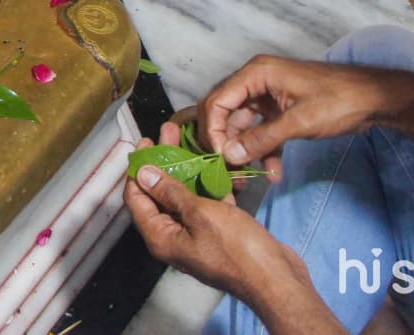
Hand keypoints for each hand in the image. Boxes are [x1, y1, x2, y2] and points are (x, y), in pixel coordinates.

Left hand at [125, 155, 332, 327]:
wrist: (277, 281)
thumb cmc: (237, 249)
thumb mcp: (200, 214)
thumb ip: (171, 193)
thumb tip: (144, 175)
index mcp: (160, 237)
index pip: (136, 198)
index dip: (137, 169)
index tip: (144, 142)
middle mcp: (173, 238)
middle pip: (160, 194)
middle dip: (163, 162)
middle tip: (169, 133)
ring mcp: (197, 236)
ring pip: (185, 196)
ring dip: (187, 169)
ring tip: (190, 141)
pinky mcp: (219, 233)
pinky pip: (207, 204)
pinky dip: (210, 185)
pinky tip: (215, 163)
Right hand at [200, 55, 395, 179]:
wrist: (376, 99)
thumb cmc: (339, 101)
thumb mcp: (299, 122)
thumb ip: (262, 139)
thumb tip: (230, 155)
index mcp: (256, 73)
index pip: (217, 100)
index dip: (213, 130)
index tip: (220, 156)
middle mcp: (256, 81)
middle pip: (224, 112)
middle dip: (224, 142)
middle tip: (227, 168)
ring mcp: (267, 95)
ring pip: (242, 124)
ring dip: (244, 150)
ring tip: (248, 176)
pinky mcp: (279, 109)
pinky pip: (261, 130)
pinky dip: (264, 149)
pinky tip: (273, 171)